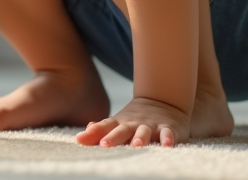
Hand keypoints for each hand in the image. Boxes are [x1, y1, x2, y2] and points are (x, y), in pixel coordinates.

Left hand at [76, 96, 190, 147]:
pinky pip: (168, 133)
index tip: (81, 139)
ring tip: (136, 145)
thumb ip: (99, 131)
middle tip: (104, 144)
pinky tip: (167, 144)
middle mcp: (133, 124)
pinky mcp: (168, 128)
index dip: (93, 133)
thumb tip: (80, 138)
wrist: (161, 102)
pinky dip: (168, 138)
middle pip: (122, 130)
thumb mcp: (116, 124)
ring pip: (144, 131)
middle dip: (113, 137)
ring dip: (140, 138)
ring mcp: (150, 125)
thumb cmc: (133, 120)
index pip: (104, 127)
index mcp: (119, 123)